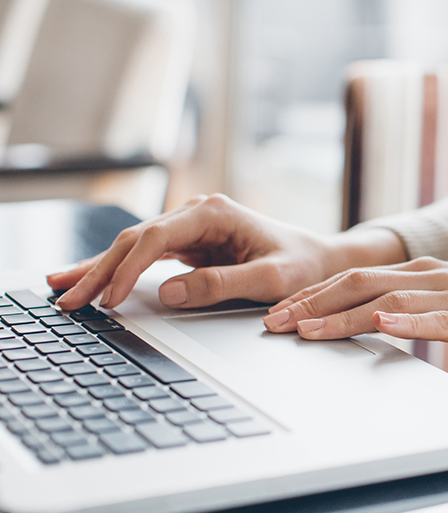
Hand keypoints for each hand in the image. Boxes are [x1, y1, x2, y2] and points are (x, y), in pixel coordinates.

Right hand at [48, 194, 405, 310]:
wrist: (321, 260)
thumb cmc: (303, 265)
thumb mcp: (270, 278)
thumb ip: (221, 283)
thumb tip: (168, 291)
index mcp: (213, 212)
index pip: (156, 237)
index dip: (127, 269)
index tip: (108, 300)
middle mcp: (197, 214)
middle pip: (135, 240)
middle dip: (99, 270)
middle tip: (67, 300)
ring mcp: (191, 228)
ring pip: (134, 246)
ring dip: (100, 269)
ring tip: (62, 289)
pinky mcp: (191, 244)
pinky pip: (146, 257)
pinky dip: (119, 271)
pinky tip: (94, 280)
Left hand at [264, 257, 447, 358]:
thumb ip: (414, 305)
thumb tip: (374, 320)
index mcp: (422, 273)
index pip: (356, 279)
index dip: (314, 294)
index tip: (281, 312)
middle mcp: (431, 276)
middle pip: (360, 284)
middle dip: (312, 303)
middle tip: (274, 323)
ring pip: (390, 300)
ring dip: (345, 315)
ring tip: (309, 329)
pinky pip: (442, 319)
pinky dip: (409, 321)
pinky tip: (384, 324)